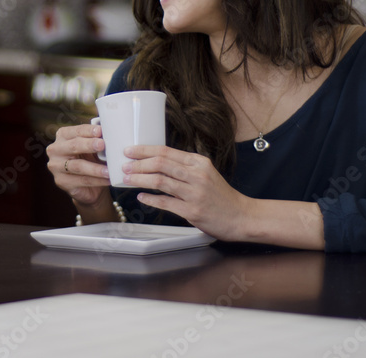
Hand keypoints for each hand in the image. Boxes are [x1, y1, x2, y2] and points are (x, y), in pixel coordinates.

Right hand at [47, 123, 110, 209]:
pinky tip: (107, 180)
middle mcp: (55, 150)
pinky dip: (97, 181)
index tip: (100, 130)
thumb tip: (110, 136)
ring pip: (77, 166)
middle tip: (102, 145)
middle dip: (89, 145)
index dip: (88, 130)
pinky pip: (82, 180)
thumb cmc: (89, 158)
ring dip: (95, 168)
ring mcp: (56, 167)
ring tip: (108, 170)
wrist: (86, 182)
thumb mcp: (92, 147)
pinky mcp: (61, 182)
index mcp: (63, 136)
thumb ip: (97, 140)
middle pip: (73, 146)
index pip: (76, 131)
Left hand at [120, 144, 248, 240]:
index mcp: (199, 162)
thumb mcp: (206, 173)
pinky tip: (141, 197)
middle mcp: (197, 175)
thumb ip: (185, 167)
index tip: (129, 150)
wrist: (241, 216)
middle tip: (124, 165)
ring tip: (127, 179)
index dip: (144, 150)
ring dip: (140, 179)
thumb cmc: (221, 196)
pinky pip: (166, 202)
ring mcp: (195, 193)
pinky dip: (150, 199)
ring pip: (160, 181)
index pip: (166, 151)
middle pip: (161, 163)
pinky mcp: (192, 211)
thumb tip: (157, 162)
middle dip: (138, 163)